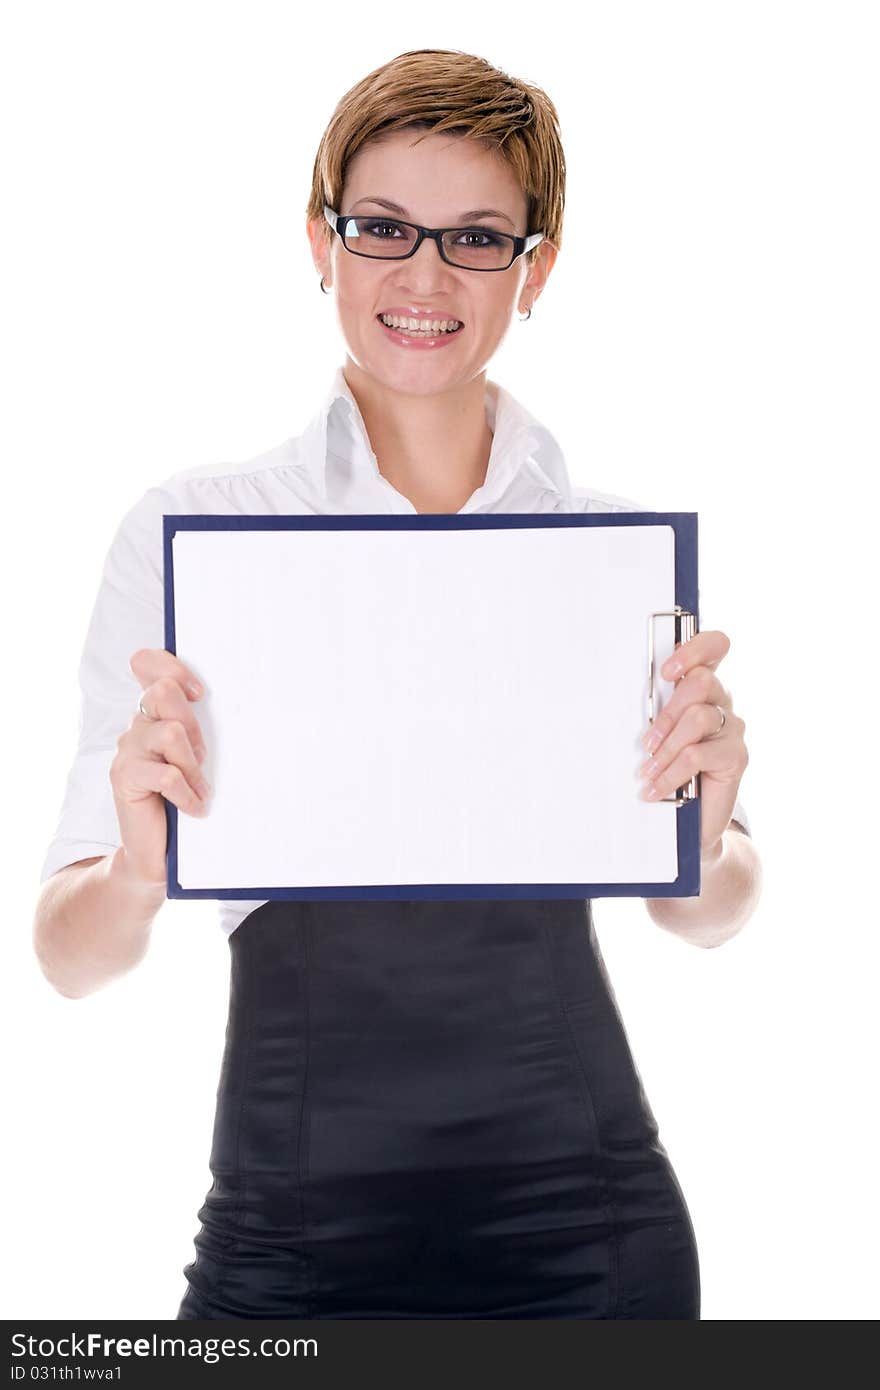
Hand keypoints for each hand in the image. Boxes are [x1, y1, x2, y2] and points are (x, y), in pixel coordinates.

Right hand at [109, 649, 211, 886]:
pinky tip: (195, 808)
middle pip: (162, 692)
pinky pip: (166, 773)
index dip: (172, 667)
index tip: (201, 694)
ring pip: (170, 733)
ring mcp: (127, 750)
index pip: (147, 663)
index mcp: (154, 713)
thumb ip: (203, 730)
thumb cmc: (185, 801)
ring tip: (199, 787)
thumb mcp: (198, 759)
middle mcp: (136, 725)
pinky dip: (187, 793)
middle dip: (192, 723)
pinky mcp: (123, 777)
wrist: (157, 855)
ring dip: (193, 764)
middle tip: (203, 758)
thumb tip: (241, 705)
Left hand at [636, 629, 748, 855]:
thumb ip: (653, 712)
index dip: (695, 649)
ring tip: (647, 770)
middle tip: (646, 742)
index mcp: (702, 687)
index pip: (716, 646)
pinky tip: (655, 789)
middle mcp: (721, 702)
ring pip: (698, 718)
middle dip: (667, 712)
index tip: (666, 671)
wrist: (690, 822)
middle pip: (702, 682)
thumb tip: (618, 695)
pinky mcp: (737, 756)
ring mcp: (732, 728)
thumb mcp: (656, 736)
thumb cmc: (667, 770)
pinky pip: (699, 754)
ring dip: (666, 746)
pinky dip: (671, 773)